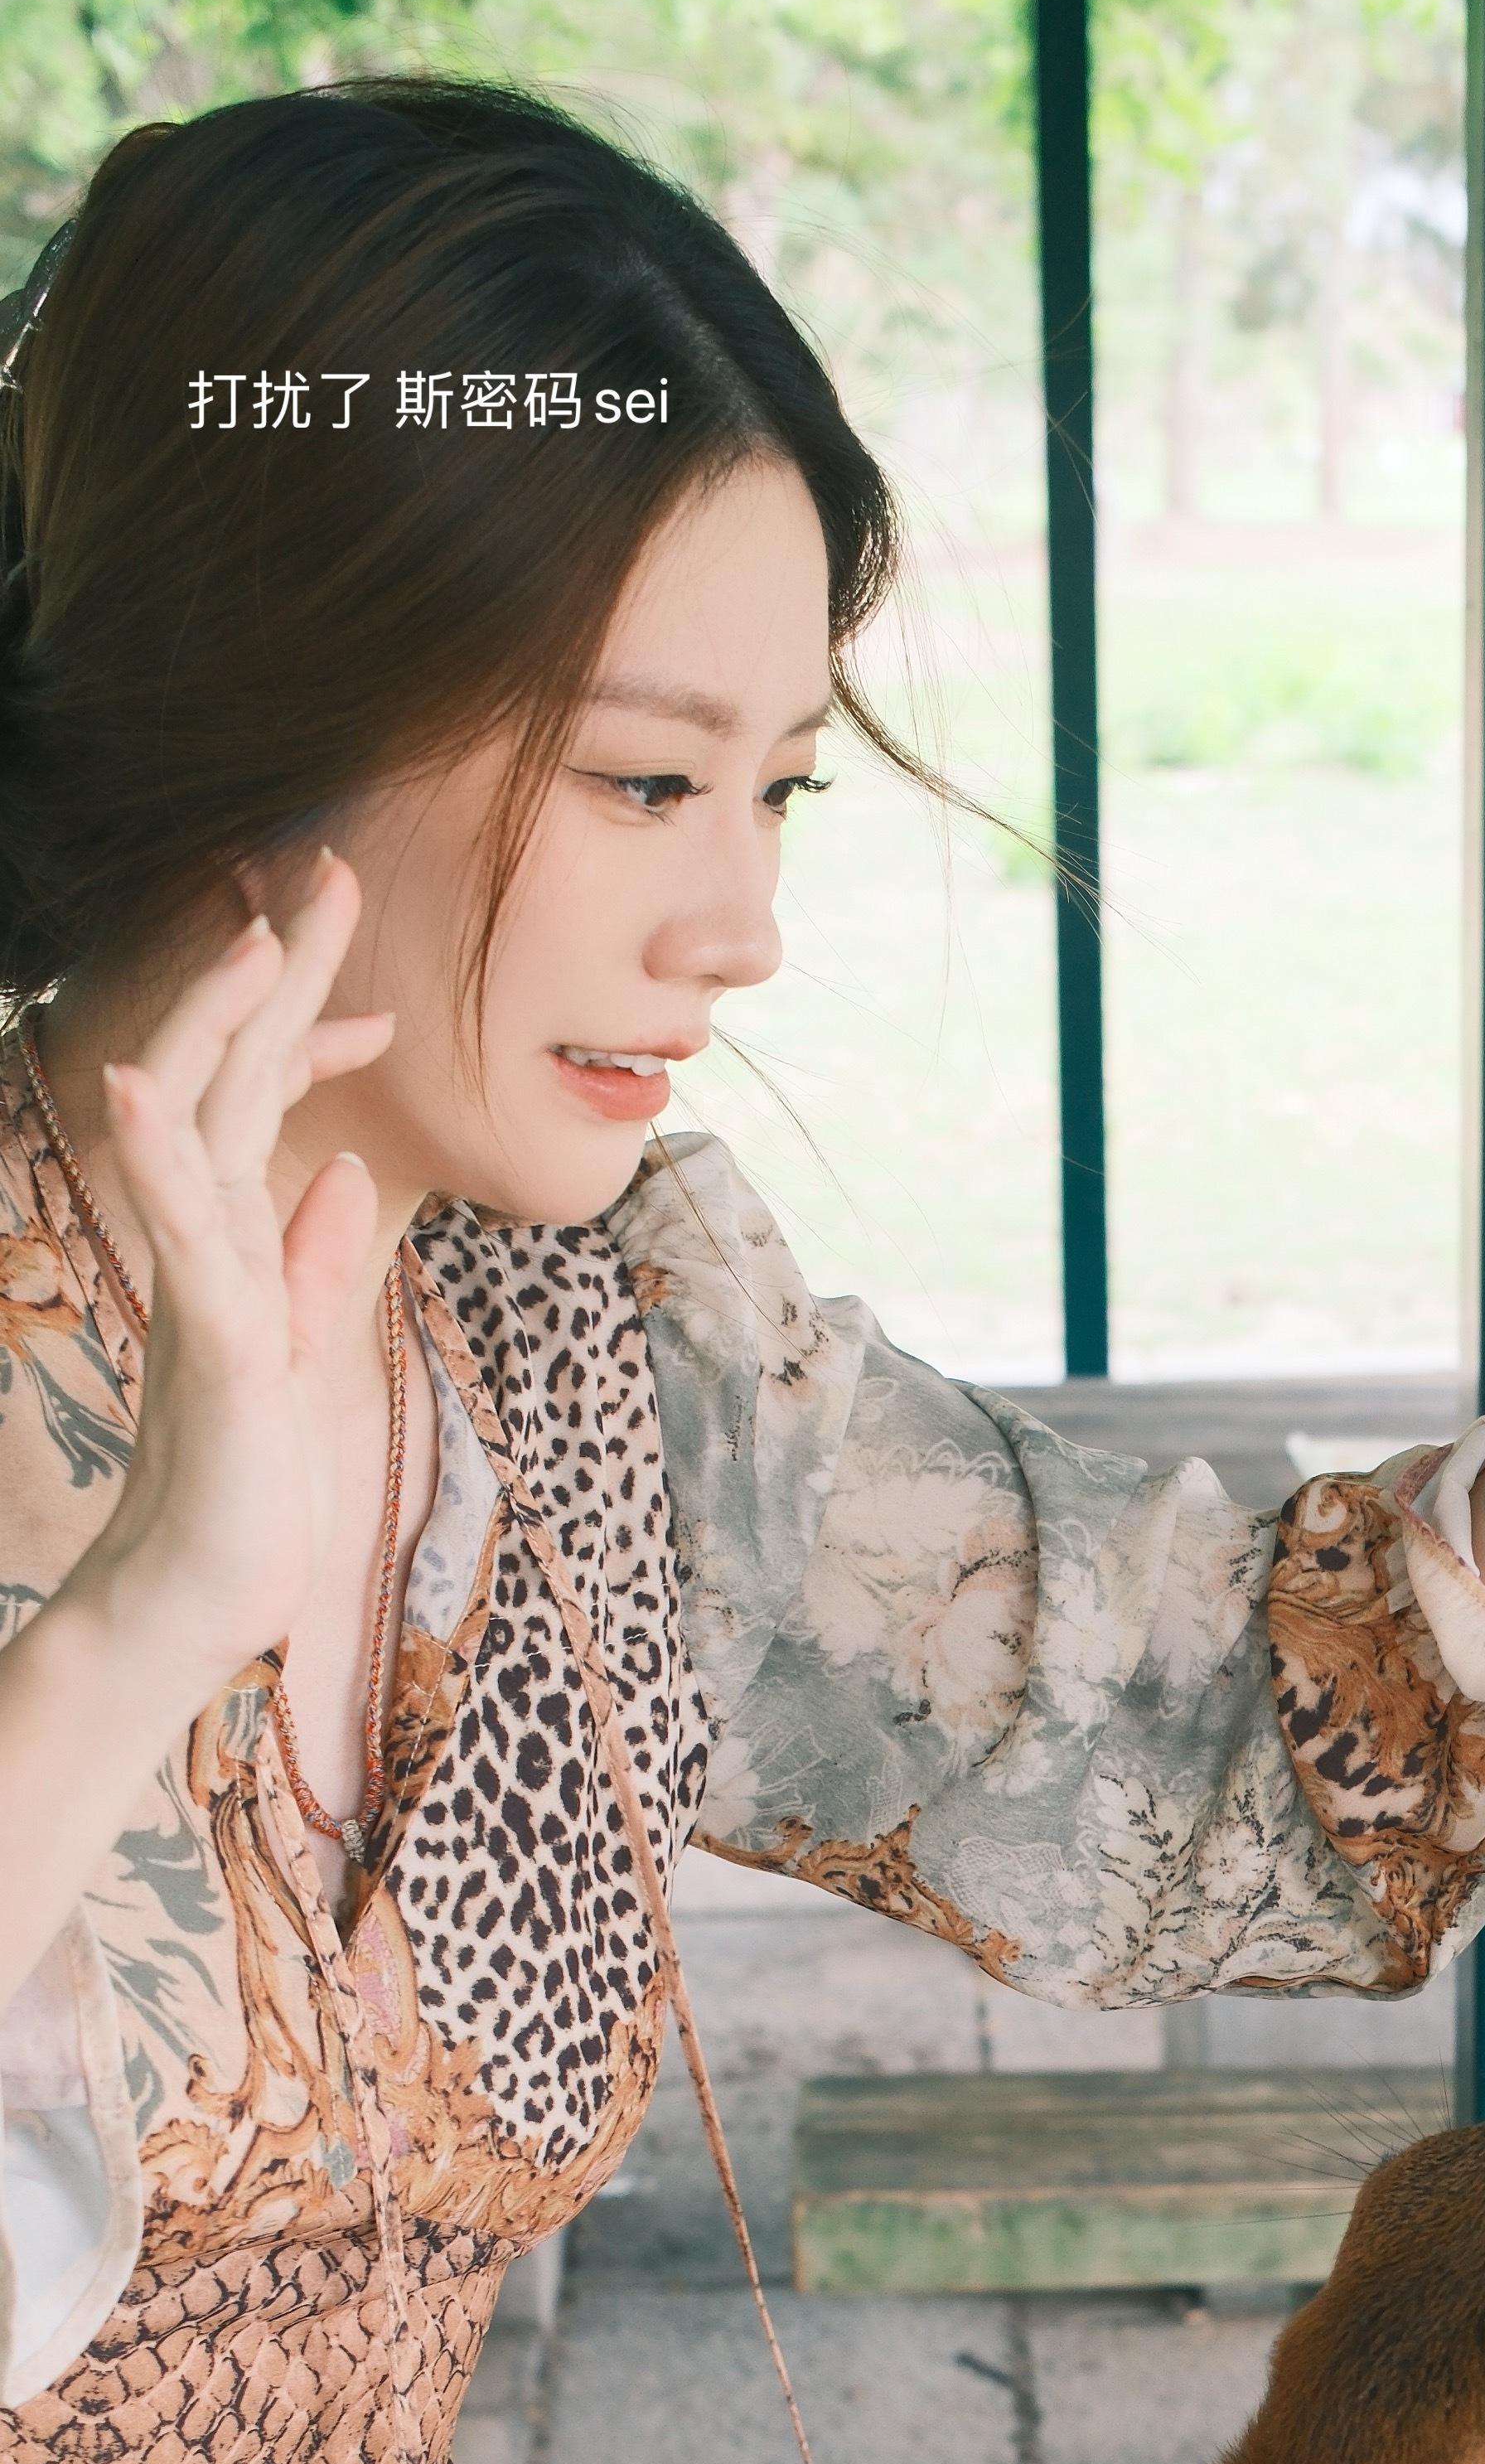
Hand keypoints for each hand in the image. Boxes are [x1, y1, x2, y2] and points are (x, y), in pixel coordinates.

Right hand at [67, 845, 397, 1704]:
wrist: (197, 1589)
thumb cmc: (246, 1482)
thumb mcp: (297, 1347)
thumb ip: (316, 1258)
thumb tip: (346, 1172)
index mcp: (239, 1242)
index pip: (267, 1104)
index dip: (310, 1024)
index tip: (357, 961)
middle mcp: (209, 1244)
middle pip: (237, 1079)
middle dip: (285, 977)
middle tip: (330, 874)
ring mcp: (202, 1284)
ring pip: (203, 1127)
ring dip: (224, 1027)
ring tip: (251, 934)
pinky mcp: (210, 1340)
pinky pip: (180, 1231)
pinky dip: (162, 1151)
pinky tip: (149, 1081)